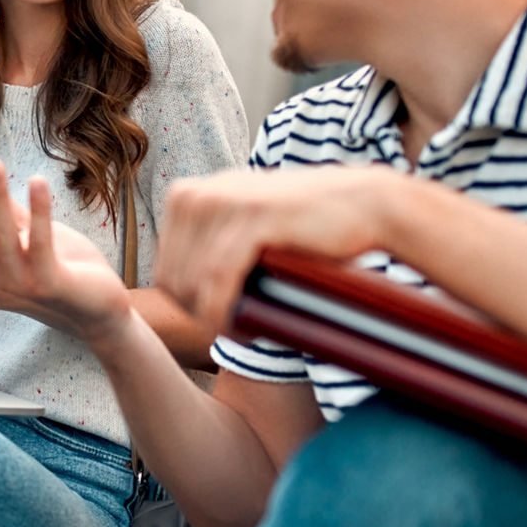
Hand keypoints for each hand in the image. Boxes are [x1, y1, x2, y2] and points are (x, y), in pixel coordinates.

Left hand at [155, 165, 390, 333]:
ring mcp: (221, 201)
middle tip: (237, 331)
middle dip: (199, 315)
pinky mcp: (252, 217)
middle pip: (172, 280)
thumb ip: (207, 247)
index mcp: (186, 195)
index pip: (163, 269)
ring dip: (215, 319)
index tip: (219, 323)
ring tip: (247, 332)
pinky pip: (218, 280)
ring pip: (193, 284)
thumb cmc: (303, 227)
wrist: (363, 204)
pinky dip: (226, 313)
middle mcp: (196, 194)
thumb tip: (173, 291)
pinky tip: (247, 331)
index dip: (187, 306)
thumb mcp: (241, 226)